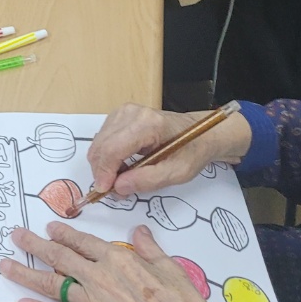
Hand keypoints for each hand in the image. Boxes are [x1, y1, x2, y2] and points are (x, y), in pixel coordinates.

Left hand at [0, 223, 277, 301]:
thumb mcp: (171, 269)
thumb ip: (149, 248)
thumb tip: (139, 232)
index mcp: (118, 260)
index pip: (83, 243)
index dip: (64, 234)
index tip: (50, 228)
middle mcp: (99, 278)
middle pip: (60, 257)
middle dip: (35, 244)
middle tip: (15, 235)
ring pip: (52, 285)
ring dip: (26, 273)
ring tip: (5, 264)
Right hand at [86, 104, 253, 198]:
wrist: (201, 133)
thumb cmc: (192, 151)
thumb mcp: (177, 172)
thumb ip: (147, 181)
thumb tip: (118, 187)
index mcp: (148, 124)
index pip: (113, 148)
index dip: (104, 171)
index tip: (104, 190)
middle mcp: (131, 113)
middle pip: (101, 145)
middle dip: (102, 170)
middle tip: (113, 189)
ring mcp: (124, 111)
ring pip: (98, 142)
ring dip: (103, 164)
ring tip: (120, 178)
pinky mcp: (120, 114)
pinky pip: (103, 138)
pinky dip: (106, 155)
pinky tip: (120, 165)